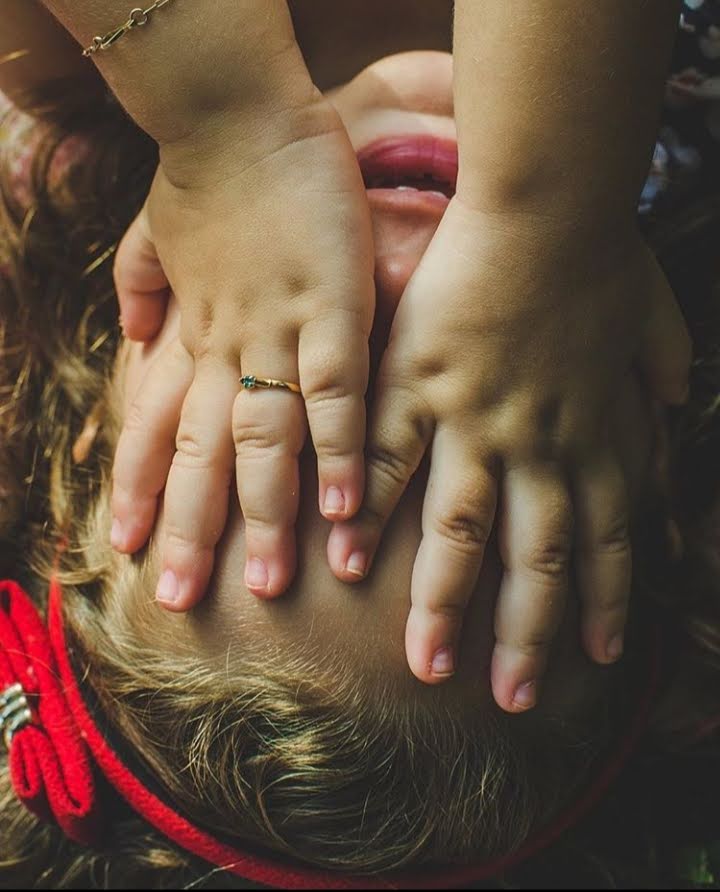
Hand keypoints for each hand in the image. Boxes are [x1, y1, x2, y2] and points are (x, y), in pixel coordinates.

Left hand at [111, 97, 374, 609]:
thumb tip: (133, 332)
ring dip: (264, 513)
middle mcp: (224, 346)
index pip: (154, 426)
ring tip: (265, 583)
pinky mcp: (333, 305)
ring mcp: (277, 329)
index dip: (139, 487)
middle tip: (182, 600)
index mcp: (188, 333)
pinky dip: (338, 450)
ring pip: (263, 436)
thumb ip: (144, 287)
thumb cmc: (206, 173)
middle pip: (202, 452)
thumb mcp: (157, 232)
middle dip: (191, 528)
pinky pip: (335, 389)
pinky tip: (344, 510)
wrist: (238, 108)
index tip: (128, 545)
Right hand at [327, 198, 690, 710]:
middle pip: (537, 556)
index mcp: (595, 429)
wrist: (545, 200)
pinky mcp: (417, 387)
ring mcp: (474, 420)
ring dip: (444, 602)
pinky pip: (390, 461)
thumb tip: (680, 410)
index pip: (610, 534)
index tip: (595, 657)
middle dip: (527, 635)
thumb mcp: (654, 319)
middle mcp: (538, 443)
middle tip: (513, 701)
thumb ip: (665, 375)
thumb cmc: (599, 255)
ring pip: (461, 529)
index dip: (604, 598)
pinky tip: (344, 561)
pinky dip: (370, 512)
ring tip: (426, 666)